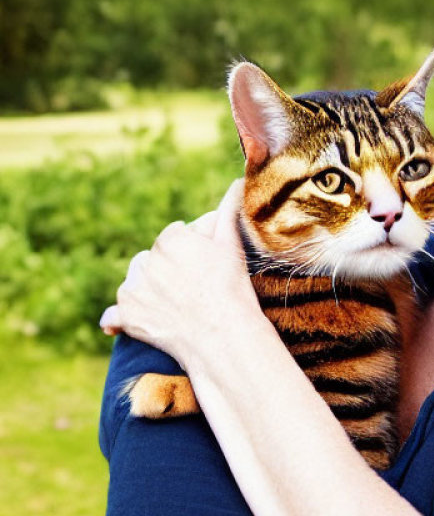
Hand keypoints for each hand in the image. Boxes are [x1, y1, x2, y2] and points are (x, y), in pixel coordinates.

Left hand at [100, 179, 260, 365]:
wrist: (223, 335)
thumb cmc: (231, 288)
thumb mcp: (232, 244)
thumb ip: (230, 210)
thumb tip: (238, 180)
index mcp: (171, 239)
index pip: (173, 238)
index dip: (187, 251)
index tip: (200, 266)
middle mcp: (147, 260)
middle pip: (151, 260)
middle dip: (164, 270)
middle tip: (188, 288)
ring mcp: (133, 289)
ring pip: (134, 283)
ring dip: (143, 290)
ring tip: (167, 304)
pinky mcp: (126, 316)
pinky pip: (113, 315)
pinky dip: (117, 319)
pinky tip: (120, 324)